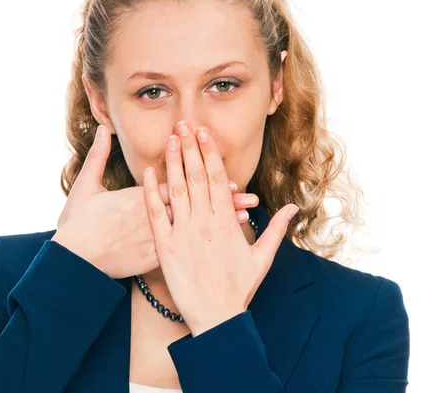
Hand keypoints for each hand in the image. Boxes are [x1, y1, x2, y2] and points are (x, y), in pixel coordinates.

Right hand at [53, 125, 261, 278]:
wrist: (74, 261)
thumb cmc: (79, 224)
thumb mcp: (85, 186)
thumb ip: (98, 156)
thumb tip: (105, 130)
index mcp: (138, 197)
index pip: (175, 182)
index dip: (198, 174)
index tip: (221, 169)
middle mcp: (152, 216)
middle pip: (192, 203)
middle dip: (220, 198)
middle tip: (247, 193)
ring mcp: (155, 238)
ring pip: (193, 226)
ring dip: (218, 220)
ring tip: (244, 215)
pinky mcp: (153, 257)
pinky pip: (183, 250)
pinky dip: (204, 244)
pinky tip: (222, 243)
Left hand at [142, 121, 298, 334]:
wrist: (216, 317)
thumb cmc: (239, 287)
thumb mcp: (262, 257)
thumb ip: (277, 229)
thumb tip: (292, 207)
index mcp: (227, 221)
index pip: (217, 178)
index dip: (209, 152)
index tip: (203, 132)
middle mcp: (206, 222)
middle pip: (196, 176)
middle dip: (189, 147)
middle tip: (182, 123)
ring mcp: (184, 233)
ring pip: (176, 189)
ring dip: (172, 162)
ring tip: (169, 139)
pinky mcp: (166, 247)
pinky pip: (157, 214)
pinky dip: (152, 192)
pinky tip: (148, 173)